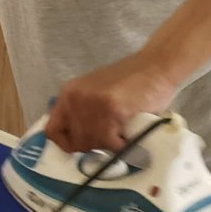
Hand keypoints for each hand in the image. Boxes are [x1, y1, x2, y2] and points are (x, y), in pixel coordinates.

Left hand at [44, 53, 176, 154]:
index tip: (84, 146)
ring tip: (123, 131)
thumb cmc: (132, 82)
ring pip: (93, 144)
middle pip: (75, 142)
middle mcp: (74, 97)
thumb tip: (76, 141)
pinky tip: (130, 131)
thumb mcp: (97, 93)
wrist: (157, 65)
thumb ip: (83, 112)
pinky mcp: (111, 109)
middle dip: (94, 145)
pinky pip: (111, 143)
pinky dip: (123, 144)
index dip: (67, 144)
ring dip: (110, 144)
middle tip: (112, 136)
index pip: (52, 131)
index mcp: (68, 93)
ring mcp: (91, 103)